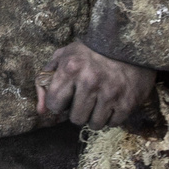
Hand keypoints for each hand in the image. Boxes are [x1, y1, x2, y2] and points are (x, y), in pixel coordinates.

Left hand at [36, 39, 154, 128]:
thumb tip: (40, 111)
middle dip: (78, 111)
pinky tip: (112, 102)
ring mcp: (110, 93)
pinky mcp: (127, 102)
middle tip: (85, 99)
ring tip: (99, 101)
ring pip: (94, 124)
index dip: (58, 103)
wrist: (128, 44)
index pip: (54, 104)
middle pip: (75, 119)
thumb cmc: (90, 52)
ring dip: (94, 116)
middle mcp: (90, 81)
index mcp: (70, 68)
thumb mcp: (63, 57)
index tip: (65, 97)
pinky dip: (111, 116)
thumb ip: (45, 81)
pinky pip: (113, 123)